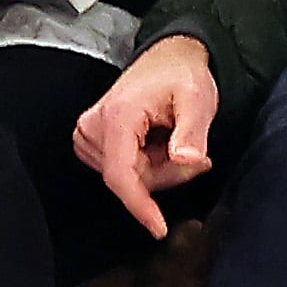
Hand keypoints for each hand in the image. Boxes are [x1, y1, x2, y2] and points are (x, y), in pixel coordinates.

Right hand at [75, 43, 219, 236]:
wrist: (169, 58)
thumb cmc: (182, 75)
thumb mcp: (198, 99)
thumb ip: (193, 131)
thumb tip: (187, 159)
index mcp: (116, 116)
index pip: (121, 175)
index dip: (140, 205)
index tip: (159, 228)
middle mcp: (93, 127)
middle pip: (130, 179)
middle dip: (167, 174)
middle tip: (196, 153)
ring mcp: (88, 135)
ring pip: (128, 178)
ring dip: (158, 169)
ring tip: (175, 139)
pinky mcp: (91, 141)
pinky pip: (123, 171)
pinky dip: (147, 165)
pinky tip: (159, 142)